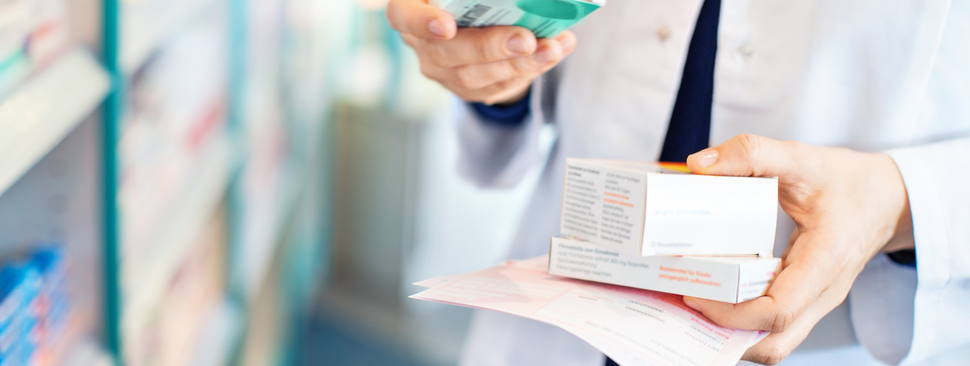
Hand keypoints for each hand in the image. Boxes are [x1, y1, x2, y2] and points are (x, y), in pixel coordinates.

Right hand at [386, 0, 575, 104]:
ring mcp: (443, 72)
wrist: (476, 20)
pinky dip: (531, 69)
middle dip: (491, 47)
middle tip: (526, 39)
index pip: (402, 16)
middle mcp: (421, 44)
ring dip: (521, 63)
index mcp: (409, 9)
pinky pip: (498, 86)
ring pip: (477, 76)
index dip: (421, 23)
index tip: (447, 26)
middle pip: (449, 52)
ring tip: (553, 47)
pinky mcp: (468, 89)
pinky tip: (555, 51)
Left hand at [684, 134, 914, 363]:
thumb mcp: (801, 157)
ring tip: (694, 303)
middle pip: (774, 342)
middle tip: (685, 301)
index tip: (694, 292)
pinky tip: (714, 298)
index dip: (731, 313)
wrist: (887, 199)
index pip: (778, 310)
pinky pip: (773, 325)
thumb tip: (699, 165)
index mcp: (826, 260)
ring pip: (774, 341)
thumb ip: (752, 153)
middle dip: (725, 333)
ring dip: (732, 333)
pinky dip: (742, 321)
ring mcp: (816, 302)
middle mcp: (824, 292)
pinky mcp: (806, 300)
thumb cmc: (846, 181)